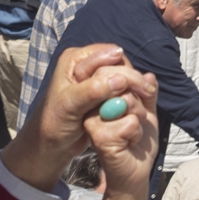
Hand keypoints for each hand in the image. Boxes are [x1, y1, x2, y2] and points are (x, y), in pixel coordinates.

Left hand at [3, 44, 156, 196]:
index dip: (125, 69)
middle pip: (117, 64)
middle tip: (147, 94)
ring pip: (120, 76)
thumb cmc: (54, 123)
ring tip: (145, 100)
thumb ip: (94, 90)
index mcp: (74, 59)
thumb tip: (119, 79)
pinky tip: (136, 105)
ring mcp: (92, 79)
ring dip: (132, 88)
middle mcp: (84, 64)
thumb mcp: (71, 105)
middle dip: (132, 78)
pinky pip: (119, 89)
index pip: (108, 54)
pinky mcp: (99, 93)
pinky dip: (128, 96)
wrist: (51, 144)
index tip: (140, 86)